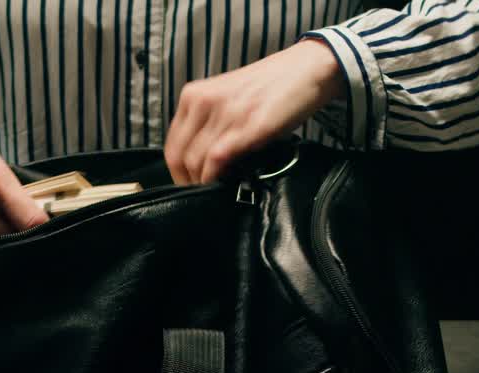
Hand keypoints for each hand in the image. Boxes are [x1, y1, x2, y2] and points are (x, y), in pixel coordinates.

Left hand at [164, 39, 343, 184]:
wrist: (307, 69)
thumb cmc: (271, 88)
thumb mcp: (228, 100)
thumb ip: (209, 124)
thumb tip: (200, 161)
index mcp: (194, 95)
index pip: (171, 144)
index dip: (177, 172)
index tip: (189, 185)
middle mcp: (204, 102)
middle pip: (179, 157)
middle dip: (187, 183)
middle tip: (201, 197)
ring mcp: (225, 113)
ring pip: (195, 162)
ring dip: (203, 184)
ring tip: (217, 192)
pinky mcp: (248, 126)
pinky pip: (217, 159)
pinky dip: (217, 178)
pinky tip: (227, 185)